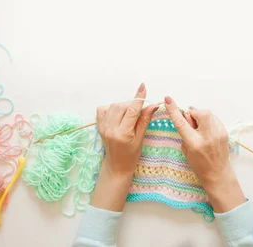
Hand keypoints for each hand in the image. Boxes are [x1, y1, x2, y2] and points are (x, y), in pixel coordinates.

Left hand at [90, 84, 157, 210]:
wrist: (117, 165)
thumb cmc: (131, 154)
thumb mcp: (141, 138)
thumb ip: (145, 119)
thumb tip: (153, 104)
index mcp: (123, 134)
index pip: (132, 111)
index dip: (138, 98)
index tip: (143, 87)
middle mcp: (110, 129)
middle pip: (122, 106)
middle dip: (132, 104)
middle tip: (139, 110)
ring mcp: (103, 127)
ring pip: (113, 106)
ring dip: (123, 106)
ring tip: (130, 114)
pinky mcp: (99, 126)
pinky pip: (103, 109)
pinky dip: (112, 108)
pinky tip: (118, 114)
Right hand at [164, 96, 245, 212]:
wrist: (218, 173)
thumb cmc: (199, 164)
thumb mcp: (186, 150)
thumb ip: (185, 132)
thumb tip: (187, 117)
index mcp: (194, 143)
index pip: (181, 123)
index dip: (174, 110)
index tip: (168, 99)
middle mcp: (207, 137)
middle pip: (200, 112)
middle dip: (194, 113)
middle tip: (191, 122)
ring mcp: (218, 133)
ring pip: (208, 114)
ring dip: (201, 117)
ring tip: (200, 128)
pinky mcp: (225, 132)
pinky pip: (214, 119)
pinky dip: (208, 122)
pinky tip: (207, 131)